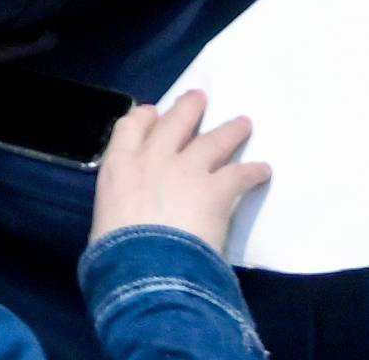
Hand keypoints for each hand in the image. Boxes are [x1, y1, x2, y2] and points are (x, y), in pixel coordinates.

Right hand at [91, 89, 268, 256]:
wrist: (145, 269)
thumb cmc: (114, 256)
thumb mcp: (104, 223)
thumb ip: (119, 207)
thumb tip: (123, 220)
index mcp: (119, 169)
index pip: (129, 128)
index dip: (144, 118)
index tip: (153, 113)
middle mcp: (155, 159)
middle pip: (175, 121)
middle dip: (189, 108)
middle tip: (200, 99)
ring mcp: (188, 169)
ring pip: (214, 140)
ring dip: (230, 130)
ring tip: (243, 124)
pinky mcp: (217, 188)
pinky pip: (241, 173)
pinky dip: (254, 171)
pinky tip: (263, 171)